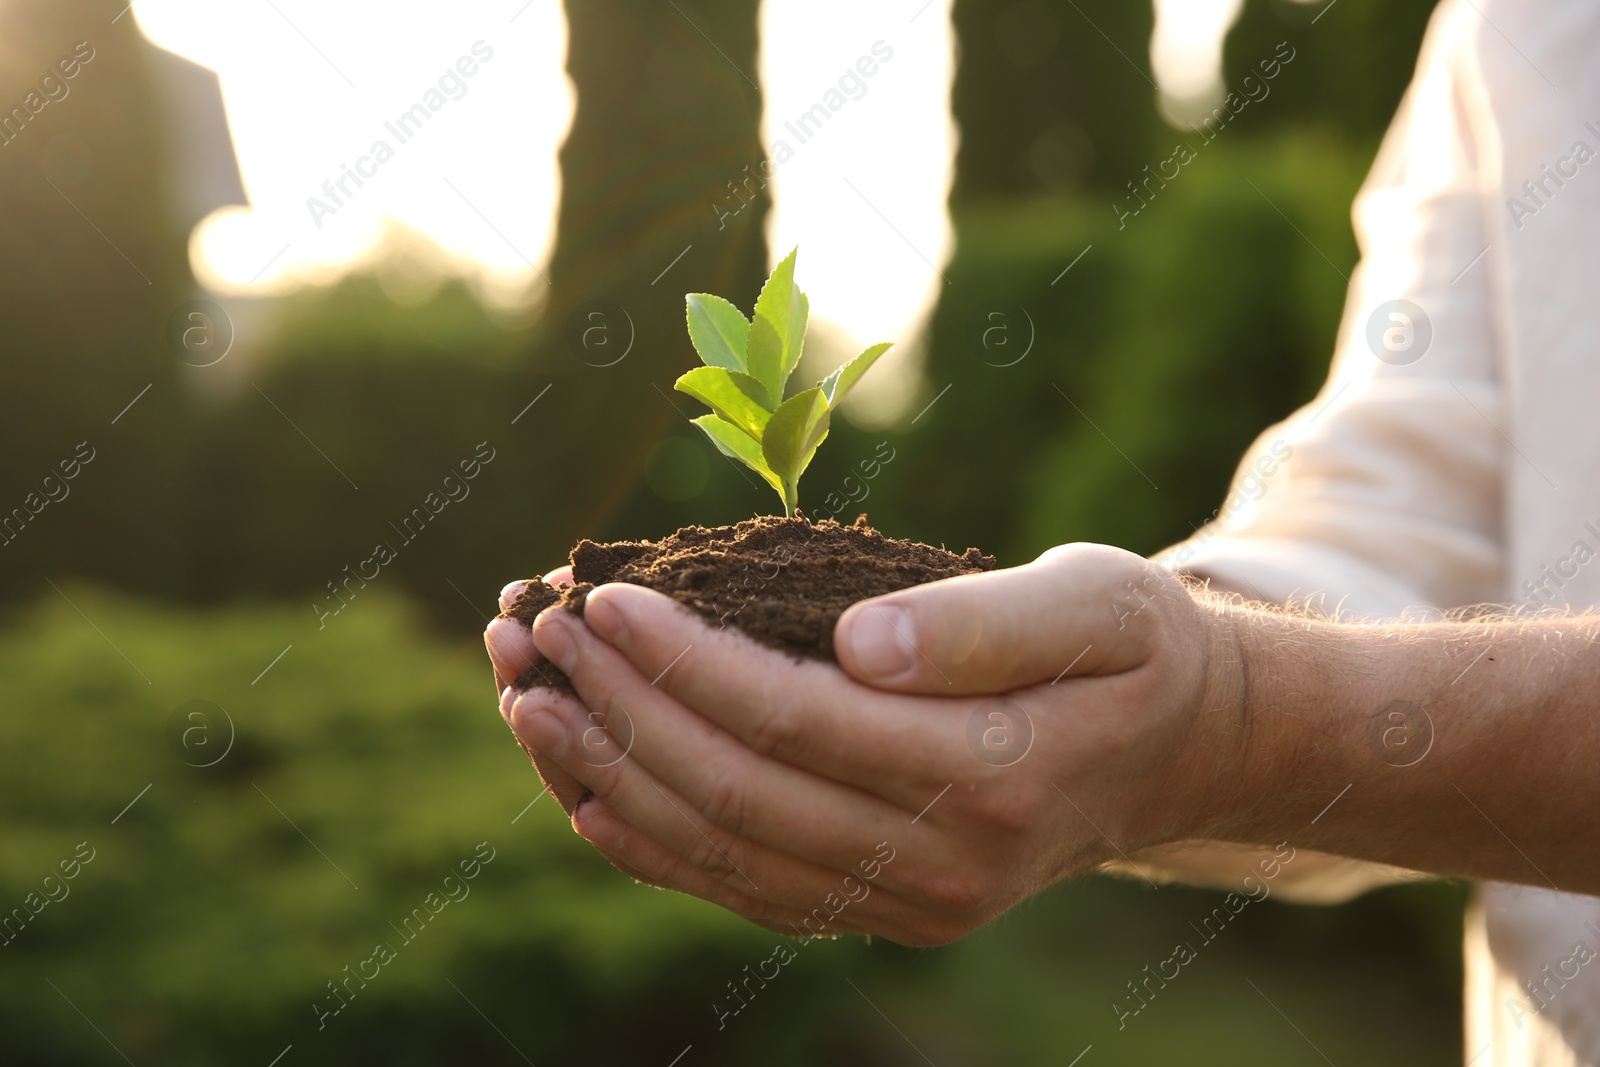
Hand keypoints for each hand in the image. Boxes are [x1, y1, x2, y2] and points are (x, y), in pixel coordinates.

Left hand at [491, 543, 1247, 944]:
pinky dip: (649, 840)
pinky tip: (584, 786)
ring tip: (525, 700)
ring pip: (720, 851)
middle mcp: (941, 867)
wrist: (1172, 754)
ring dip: (607, 776)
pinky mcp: (875, 908)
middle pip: (737, 792)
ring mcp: (904, 905)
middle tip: (537, 637)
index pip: (799, 722)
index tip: (603, 600)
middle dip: (621, 712)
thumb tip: (858, 642)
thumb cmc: (1132, 650)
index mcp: (994, 777)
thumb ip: (983, 622)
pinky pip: (738, 886)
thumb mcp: (1098, 601)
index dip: (688, 663)